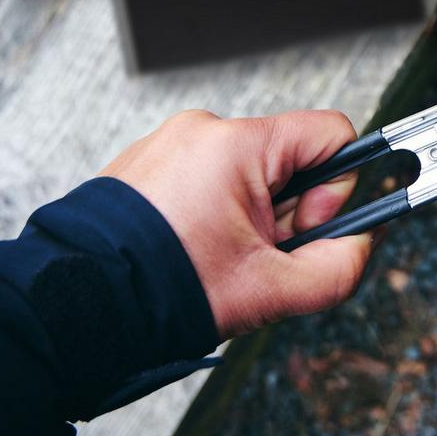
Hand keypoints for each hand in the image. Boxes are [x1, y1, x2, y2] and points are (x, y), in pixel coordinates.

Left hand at [100, 108, 375, 338]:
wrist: (75, 306)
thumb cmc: (159, 290)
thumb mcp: (266, 289)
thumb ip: (337, 268)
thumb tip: (361, 243)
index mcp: (238, 145)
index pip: (332, 132)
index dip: (336, 186)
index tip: (307, 226)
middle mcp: (205, 130)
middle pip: (290, 158)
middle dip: (287, 210)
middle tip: (254, 253)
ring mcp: (173, 140)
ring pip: (251, 171)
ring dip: (251, 213)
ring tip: (215, 254)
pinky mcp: (152, 158)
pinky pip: (210, 173)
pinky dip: (215, 207)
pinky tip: (191, 244)